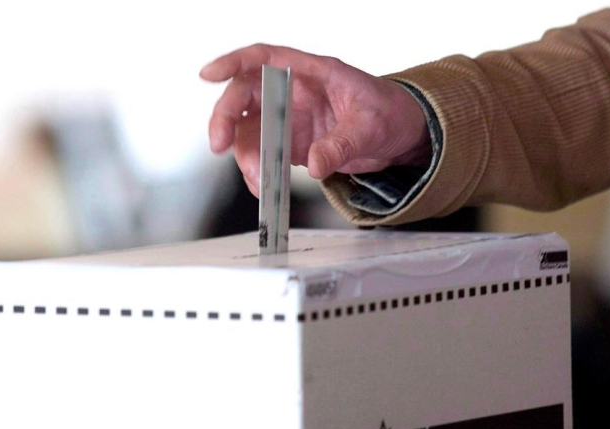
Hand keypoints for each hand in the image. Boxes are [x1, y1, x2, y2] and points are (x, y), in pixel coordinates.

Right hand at [200, 44, 430, 196]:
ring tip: (260, 182)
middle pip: (245, 97)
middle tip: (220, 144)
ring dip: (245, 157)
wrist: (400, 136)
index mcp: (311, 73)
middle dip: (226, 119)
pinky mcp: (290, 145)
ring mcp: (289, 120)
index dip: (233, 63)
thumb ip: (342, 143)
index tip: (210, 75)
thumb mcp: (371, 126)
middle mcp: (293, 94)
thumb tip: (315, 163)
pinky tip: (265, 188)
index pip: (265, 58)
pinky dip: (259, 173)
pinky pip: (264, 157)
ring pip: (249, 132)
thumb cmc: (389, 112)